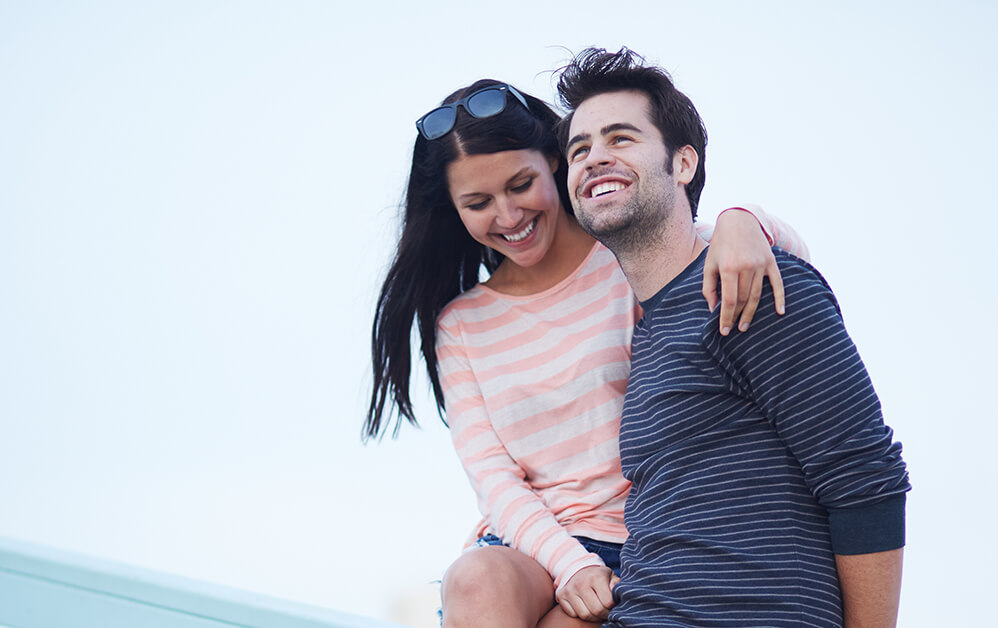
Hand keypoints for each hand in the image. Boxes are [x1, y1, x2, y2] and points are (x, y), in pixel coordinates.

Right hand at [555, 565, 619, 620]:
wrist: (578, 569)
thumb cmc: (598, 576)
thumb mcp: (610, 576)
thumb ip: (616, 585)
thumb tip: (616, 594)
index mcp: (595, 577)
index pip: (608, 602)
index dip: (613, 607)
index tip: (613, 605)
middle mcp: (581, 583)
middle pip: (596, 611)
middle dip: (604, 614)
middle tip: (607, 611)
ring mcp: (569, 590)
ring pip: (584, 615)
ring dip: (593, 617)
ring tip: (597, 611)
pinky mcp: (561, 596)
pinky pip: (573, 614)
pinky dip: (580, 614)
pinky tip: (585, 607)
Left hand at [703, 208, 785, 334]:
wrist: (740, 220)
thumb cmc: (721, 244)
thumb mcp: (709, 264)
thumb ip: (708, 287)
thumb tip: (713, 308)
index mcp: (729, 267)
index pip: (729, 300)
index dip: (726, 317)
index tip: (724, 330)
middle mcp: (746, 266)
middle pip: (743, 299)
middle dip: (737, 316)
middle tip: (734, 329)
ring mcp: (761, 264)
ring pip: (757, 295)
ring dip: (751, 312)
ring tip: (745, 325)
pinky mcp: (771, 262)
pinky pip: (777, 283)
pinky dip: (779, 298)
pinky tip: (780, 312)